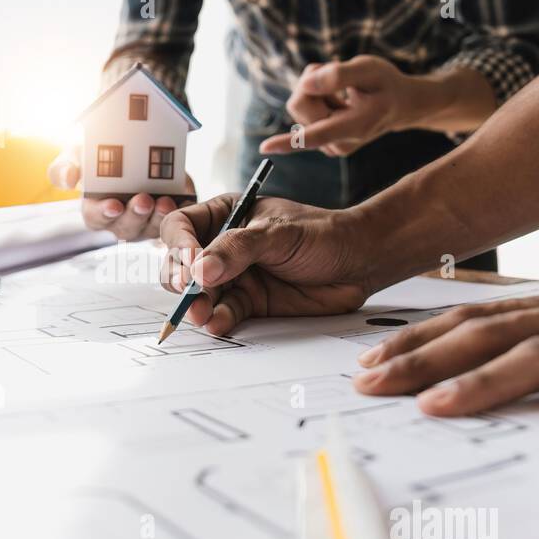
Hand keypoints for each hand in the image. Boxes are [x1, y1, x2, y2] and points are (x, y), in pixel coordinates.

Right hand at [48, 143, 191, 240]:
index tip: (113, 205)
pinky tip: (180, 201)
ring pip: (152, 227)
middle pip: (127, 227)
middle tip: (142, 200)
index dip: (104, 214)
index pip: (96, 219)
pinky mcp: (170, 213)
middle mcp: (122, 221)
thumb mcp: (76, 156)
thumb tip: (68, 178)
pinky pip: (176, 221)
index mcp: (96, 211)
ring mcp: (147, 221)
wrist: (130, 145)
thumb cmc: (96, 156)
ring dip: (158, 217)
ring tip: (164, 201)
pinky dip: (179, 212)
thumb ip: (65, 168)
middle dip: (135, 215)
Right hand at [159, 195, 369, 334]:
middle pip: (181, 264)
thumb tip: (198, 271)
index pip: (181, 226)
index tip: (190, 264)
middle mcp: (222, 246)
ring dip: (197, 305)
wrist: (359, 263)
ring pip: (199, 294)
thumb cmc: (321, 234)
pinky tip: (219, 323)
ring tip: (202, 314)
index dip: (179, 245)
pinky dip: (218, 320)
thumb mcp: (278, 233)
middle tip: (191, 294)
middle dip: (181, 281)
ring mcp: (234, 277)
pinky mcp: (249, 303)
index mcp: (224, 214)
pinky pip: (224, 313)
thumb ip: (238, 249)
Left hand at [259, 57, 421, 157]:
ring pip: (299, 105)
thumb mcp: (369, 69)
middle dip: (311, 83)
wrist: (400, 105)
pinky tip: (339, 101)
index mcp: (354, 127)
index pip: (315, 135)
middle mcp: (338, 143)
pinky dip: (317, 99)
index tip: (265, 148)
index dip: (289, 141)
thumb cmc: (385, 84)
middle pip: (299, 104)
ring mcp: (329, 146)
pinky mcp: (322, 143)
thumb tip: (305, 84)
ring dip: (315, 89)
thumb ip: (338, 75)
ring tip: (343, 90)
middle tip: (337, 75)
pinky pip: (303, 112)